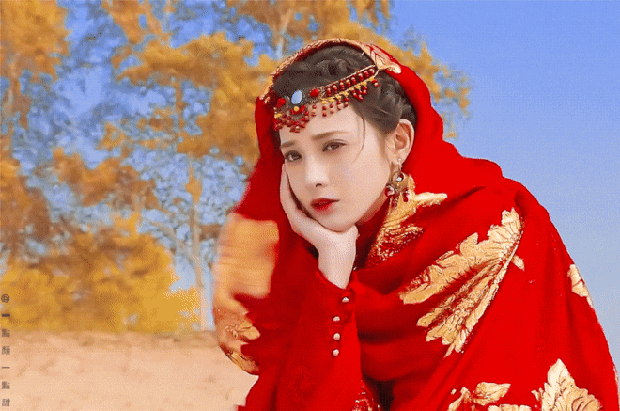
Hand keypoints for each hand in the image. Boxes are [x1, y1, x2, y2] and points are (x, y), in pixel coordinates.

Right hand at [280, 166, 356, 287]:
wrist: (340, 250)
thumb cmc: (344, 238)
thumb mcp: (340, 218)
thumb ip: (340, 210)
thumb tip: (347, 202)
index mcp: (308, 220)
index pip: (299, 198)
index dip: (297, 184)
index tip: (299, 169)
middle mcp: (300, 220)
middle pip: (290, 195)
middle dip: (289, 179)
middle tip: (289, 162)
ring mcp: (296, 219)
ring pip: (285, 195)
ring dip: (284, 180)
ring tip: (285, 164)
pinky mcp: (296, 219)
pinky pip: (286, 199)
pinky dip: (285, 185)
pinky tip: (286, 173)